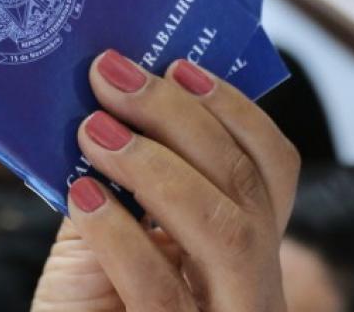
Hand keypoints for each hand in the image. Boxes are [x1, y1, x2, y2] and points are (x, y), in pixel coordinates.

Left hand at [31, 50, 299, 310]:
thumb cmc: (85, 311)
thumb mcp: (106, 238)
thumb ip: (120, 183)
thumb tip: (106, 98)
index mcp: (243, 250)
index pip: (273, 169)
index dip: (235, 109)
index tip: (178, 65)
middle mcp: (251, 289)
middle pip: (248, 186)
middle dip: (181, 118)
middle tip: (111, 76)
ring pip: (228, 233)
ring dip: (157, 166)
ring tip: (92, 130)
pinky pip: (160, 290)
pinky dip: (119, 232)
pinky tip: (80, 195)